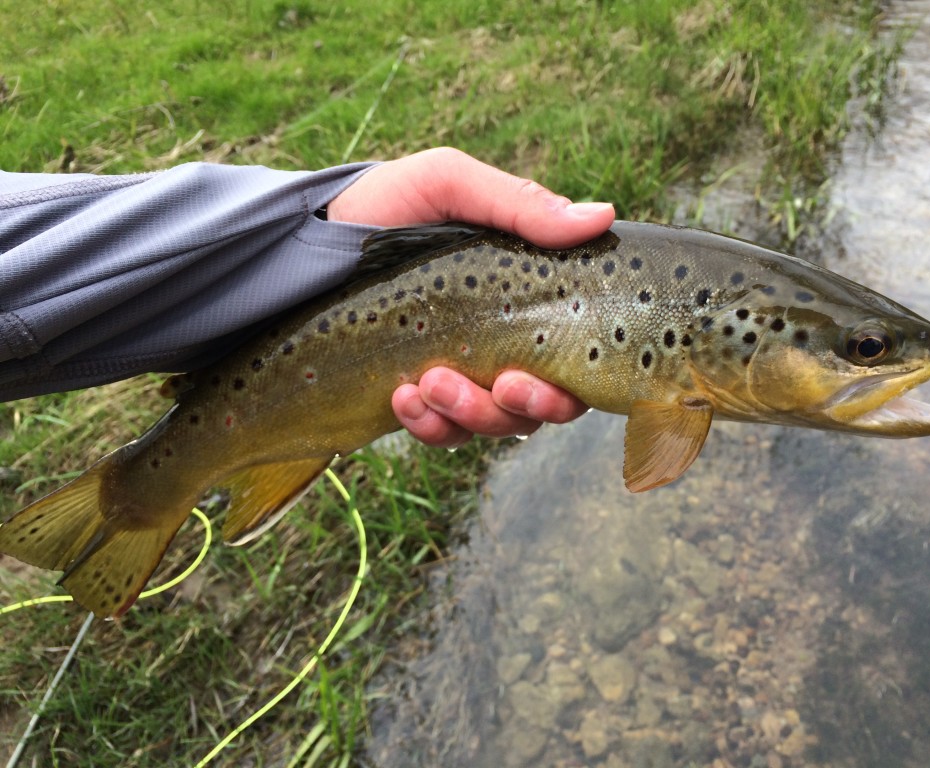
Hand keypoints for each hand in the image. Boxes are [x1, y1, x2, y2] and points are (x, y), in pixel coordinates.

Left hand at [329, 147, 607, 446]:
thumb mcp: (445, 185)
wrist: (302, 244)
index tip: (537, 369)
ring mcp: (464, 373)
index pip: (579, 350)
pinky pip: (445, 434)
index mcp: (526, 293)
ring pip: (498, 424)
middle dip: (529, 405)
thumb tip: (601, 215)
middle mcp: (505, 340)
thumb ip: (517, 203)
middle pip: (548, 401)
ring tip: (427, 383)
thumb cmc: (381, 206)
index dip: (577, 379)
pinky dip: (430, 425)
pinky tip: (401, 396)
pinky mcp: (422, 400)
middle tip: (502, 386)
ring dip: (472, 413)